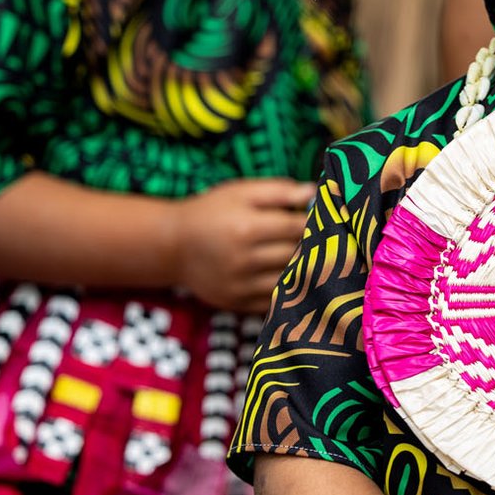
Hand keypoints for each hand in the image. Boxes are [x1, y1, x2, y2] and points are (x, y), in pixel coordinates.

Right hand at [171, 178, 314, 312]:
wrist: (174, 246)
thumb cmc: (212, 212)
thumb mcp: (241, 192)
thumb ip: (279, 191)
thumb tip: (314, 192)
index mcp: (246, 228)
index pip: (297, 228)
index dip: (314, 222)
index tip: (321, 218)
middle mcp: (243, 261)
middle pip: (294, 254)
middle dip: (310, 245)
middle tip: (319, 237)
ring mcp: (239, 286)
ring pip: (288, 279)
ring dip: (302, 268)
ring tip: (307, 256)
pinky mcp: (237, 303)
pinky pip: (274, 300)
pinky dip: (287, 290)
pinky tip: (290, 276)